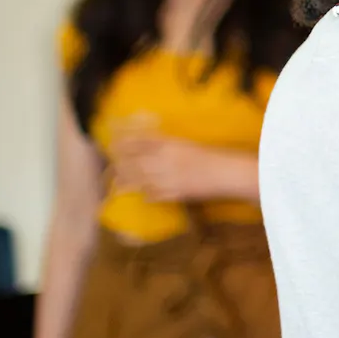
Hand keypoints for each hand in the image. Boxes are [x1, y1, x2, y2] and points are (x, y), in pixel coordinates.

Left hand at [109, 123, 234, 202]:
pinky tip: (142, 195)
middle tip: (112, 166)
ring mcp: (168, 178)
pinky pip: (152, 195)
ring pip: (139, 180)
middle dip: (120, 164)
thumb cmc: (210, 156)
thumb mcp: (186, 145)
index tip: (112, 144)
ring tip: (118, 184)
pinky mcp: (174, 193)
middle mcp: (166, 160)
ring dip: (127, 182)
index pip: (139, 142)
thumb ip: (167, 145)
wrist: (227, 173)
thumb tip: (145, 145)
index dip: (123, 143)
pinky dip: (145, 195)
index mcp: (171, 145)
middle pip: (134, 162)